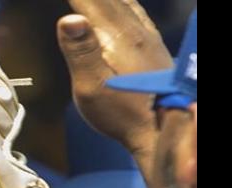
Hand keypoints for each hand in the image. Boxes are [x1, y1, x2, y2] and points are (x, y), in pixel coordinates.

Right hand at [58, 0, 173, 176]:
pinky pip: (136, 13)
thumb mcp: (92, 88)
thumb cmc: (122, 116)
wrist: (161, 130)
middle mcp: (136, 31)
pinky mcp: (153, 47)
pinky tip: (123, 3)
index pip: (90, 2)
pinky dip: (123, 2)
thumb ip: (80, 52)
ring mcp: (148, 38)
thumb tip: (69, 19)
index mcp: (118, 37)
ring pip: (124, 3)